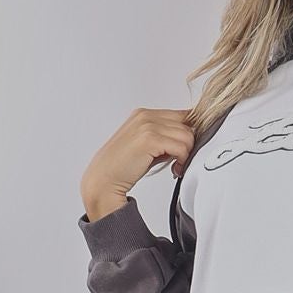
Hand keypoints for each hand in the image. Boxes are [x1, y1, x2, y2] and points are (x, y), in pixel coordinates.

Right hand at [80, 108, 195, 219]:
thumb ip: (164, 137)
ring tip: (176, 166)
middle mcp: (146, 116)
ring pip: (187, 136)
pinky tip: (174, 169)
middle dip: (188, 145)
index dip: (189, 134)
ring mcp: (147, 125)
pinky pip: (181, 147)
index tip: (185, 150)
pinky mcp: (150, 139)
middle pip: (187, 125)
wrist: (104, 178)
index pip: (182, 115)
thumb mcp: (146, 145)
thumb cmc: (122, 166)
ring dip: (186, 154)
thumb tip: (189, 139)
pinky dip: (182, 160)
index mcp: (144, 114)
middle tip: (180, 161)